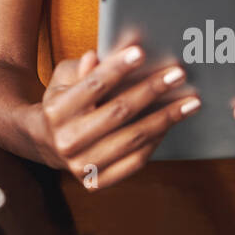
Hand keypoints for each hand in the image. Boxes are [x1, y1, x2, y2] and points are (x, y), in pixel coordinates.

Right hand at [25, 43, 200, 188]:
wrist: (44, 142)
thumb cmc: (61, 102)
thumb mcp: (62, 79)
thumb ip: (82, 69)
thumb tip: (97, 56)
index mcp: (55, 112)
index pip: (93, 86)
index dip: (118, 68)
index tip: (141, 52)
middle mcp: (67, 141)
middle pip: (118, 112)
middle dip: (151, 90)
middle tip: (178, 74)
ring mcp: (82, 166)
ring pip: (133, 139)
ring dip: (166, 118)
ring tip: (190, 101)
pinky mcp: (97, 181)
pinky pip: (136, 161)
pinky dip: (157, 140)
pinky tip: (172, 123)